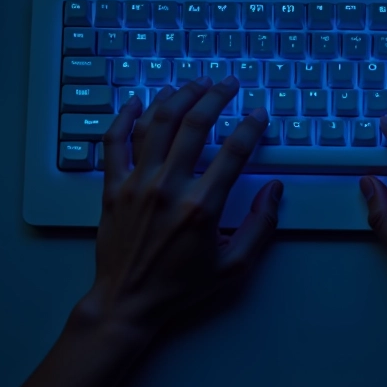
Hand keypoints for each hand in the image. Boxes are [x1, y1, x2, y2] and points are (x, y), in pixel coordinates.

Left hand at [77, 76, 282, 337]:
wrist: (127, 302)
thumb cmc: (180, 287)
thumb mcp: (234, 266)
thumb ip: (260, 226)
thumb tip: (274, 190)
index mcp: (201, 207)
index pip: (233, 152)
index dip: (251, 127)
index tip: (259, 114)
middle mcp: (167, 188)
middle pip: (194, 125)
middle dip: (216, 96)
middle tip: (228, 83)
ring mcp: (136, 184)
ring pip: (157, 123)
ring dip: (177, 96)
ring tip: (193, 83)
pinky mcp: (112, 187)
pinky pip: (115, 142)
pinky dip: (125, 117)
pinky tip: (138, 101)